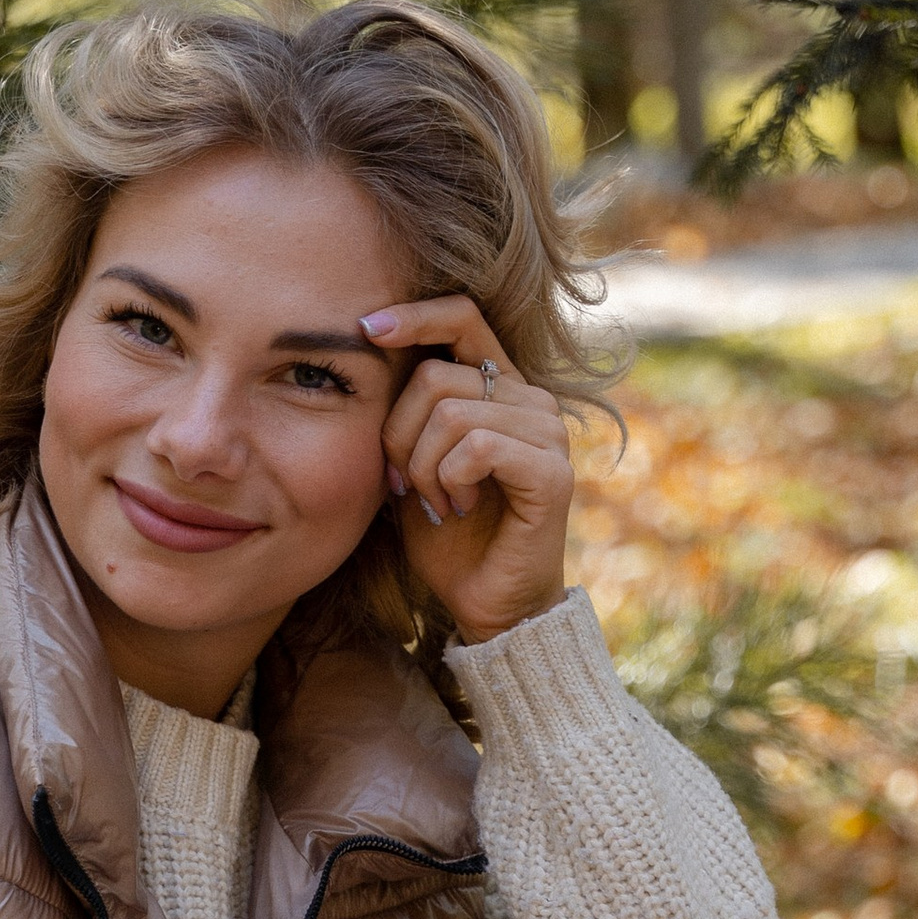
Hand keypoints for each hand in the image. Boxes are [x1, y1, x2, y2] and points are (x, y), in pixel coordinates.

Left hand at [361, 293, 574, 645]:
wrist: (486, 603)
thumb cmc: (448, 536)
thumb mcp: (411, 463)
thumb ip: (403, 413)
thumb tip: (365, 349)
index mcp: (499, 387)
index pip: (462, 315)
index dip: (413, 315)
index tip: (365, 328)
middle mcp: (531, 399)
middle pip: (436, 375)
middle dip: (398, 434)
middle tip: (404, 484)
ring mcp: (548, 433)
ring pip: (452, 413)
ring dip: (423, 467)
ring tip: (436, 503)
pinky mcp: (552, 472)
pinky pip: (478, 446)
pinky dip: (449, 480)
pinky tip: (456, 508)